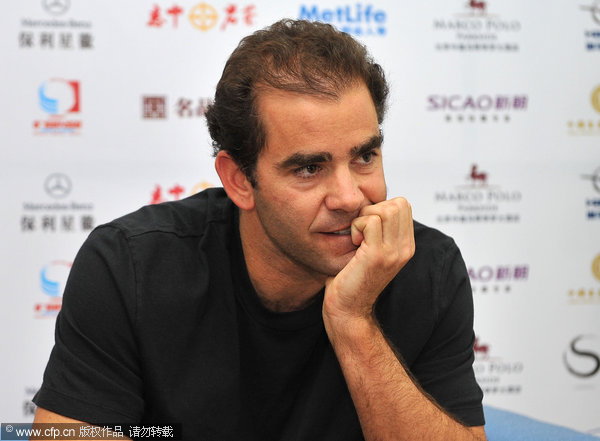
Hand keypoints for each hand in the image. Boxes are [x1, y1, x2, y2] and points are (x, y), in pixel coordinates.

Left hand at [323, 197, 414, 322]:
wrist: (348, 309)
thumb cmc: (352, 277)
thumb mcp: (372, 250)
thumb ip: (379, 230)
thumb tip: (372, 204)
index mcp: (406, 246)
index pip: (403, 205)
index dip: (380, 207)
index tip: (367, 228)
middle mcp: (405, 248)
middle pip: (399, 203)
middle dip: (374, 208)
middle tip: (361, 230)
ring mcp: (393, 252)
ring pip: (386, 209)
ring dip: (364, 217)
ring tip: (358, 237)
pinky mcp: (377, 255)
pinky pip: (370, 221)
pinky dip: (356, 226)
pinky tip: (353, 243)